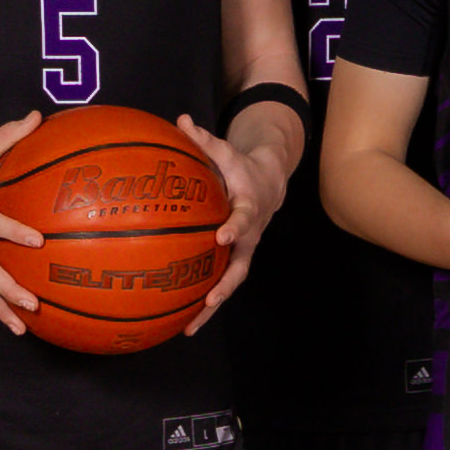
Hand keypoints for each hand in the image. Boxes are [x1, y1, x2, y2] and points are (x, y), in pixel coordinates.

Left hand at [192, 105, 297, 321]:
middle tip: (207, 301)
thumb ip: (203, 140)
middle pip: (240, 268)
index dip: (235, 228)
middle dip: (224, 287)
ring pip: (229, 285)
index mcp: (248, 209)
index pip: (244, 219)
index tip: (223, 236)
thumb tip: (180, 120)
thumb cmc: (240, 168)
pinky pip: (219, 284)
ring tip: (189, 329)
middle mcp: (248, 237)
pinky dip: (203, 304)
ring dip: (211, 308)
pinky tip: (181, 321)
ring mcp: (242, 253)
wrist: (268, 185)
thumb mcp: (225, 151)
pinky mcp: (233, 261)